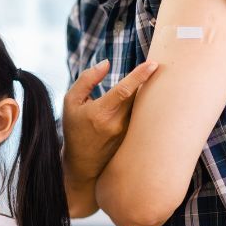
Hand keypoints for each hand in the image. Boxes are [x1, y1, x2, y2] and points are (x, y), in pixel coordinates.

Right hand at [62, 60, 157, 185]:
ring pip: (140, 106)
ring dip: (143, 94)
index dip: (139, 76)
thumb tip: (106, 63)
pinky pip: (140, 116)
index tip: (153, 64)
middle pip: (138, 95)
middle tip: (152, 67)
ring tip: (145, 86)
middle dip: (145, 80)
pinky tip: (140, 104)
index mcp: (100, 112)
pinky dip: (141, 106)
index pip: (124, 90)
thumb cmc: (74, 128)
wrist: (82, 163)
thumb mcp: (71, 102)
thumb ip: (87, 79)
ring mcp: (127, 132)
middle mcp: (116, 123)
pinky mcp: (133, 138)